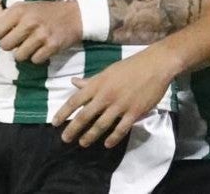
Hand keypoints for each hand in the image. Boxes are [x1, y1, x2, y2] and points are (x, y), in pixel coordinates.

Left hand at [0, 0, 81, 63]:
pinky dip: (37, 57)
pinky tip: (42, 48)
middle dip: (11, 45)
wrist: (74, 16)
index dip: (0, 34)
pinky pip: (35, 60)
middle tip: (21, 40)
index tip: (9, 32)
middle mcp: (29, 21)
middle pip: (5, 45)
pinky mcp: (52, 46)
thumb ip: (3, 16)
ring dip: (24, 53)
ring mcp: (41, 34)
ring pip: (19, 56)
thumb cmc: (44, 12)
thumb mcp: (23, 7)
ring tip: (32, 44)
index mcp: (19, 10)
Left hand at [52, 44, 176, 148]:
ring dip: (90, 136)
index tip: (54, 123)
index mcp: (98, 84)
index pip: (75, 100)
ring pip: (101, 125)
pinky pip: (121, 129)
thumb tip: (74, 82)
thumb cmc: (130, 66)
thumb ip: (91, 81)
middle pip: (85, 116)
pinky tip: (107, 144)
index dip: (63, 112)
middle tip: (65, 139)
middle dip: (73, 129)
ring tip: (82, 143)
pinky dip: (113, 138)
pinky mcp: (134, 112)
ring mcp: (120, 105)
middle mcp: (106, 96)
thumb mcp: (107, 71)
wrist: (155, 65)